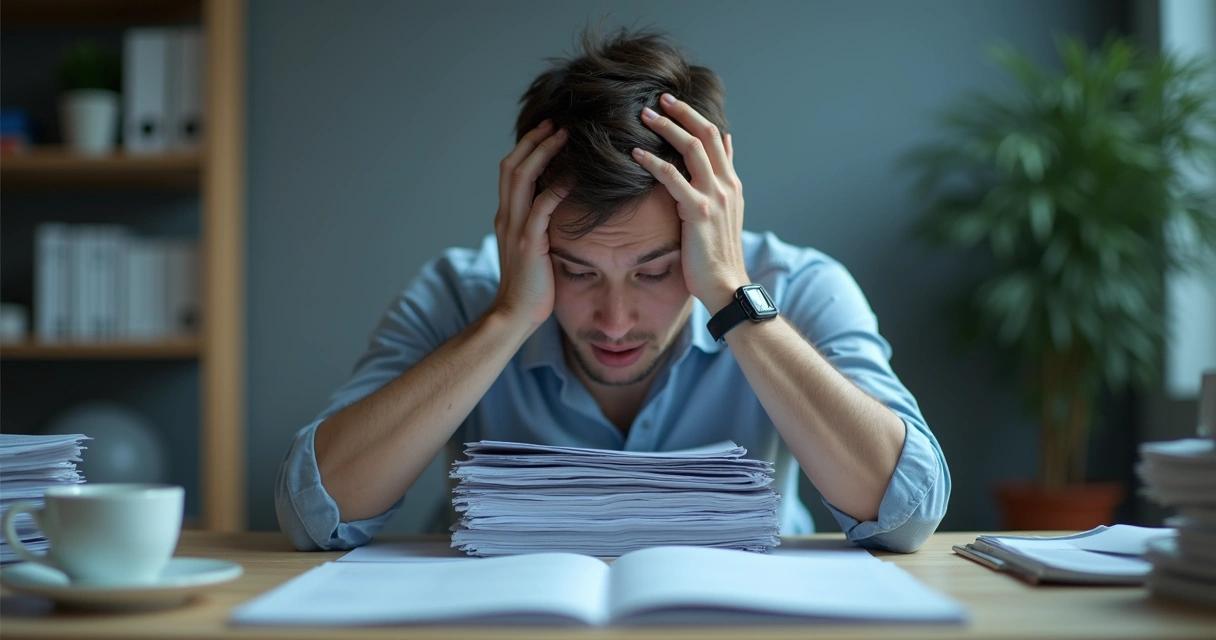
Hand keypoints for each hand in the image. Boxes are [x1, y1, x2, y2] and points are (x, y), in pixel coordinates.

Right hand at [491, 120, 568, 328]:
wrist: (513, 315)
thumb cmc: (530, 288)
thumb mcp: (531, 251)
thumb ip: (538, 229)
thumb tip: (560, 214)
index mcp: (505, 217)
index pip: (510, 172)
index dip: (526, 148)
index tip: (546, 131)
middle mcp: (506, 217)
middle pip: (512, 166)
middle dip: (534, 140)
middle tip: (556, 122)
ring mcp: (515, 228)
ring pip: (523, 178)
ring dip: (544, 153)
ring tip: (565, 137)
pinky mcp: (529, 242)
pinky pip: (542, 206)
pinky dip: (558, 187)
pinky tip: (575, 175)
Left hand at [632, 93, 747, 313]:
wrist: (726, 284)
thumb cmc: (717, 254)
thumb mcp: (726, 213)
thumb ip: (722, 180)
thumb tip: (723, 145)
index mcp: (732, 183)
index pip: (715, 137)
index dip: (694, 116)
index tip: (673, 102)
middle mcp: (727, 184)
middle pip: (705, 134)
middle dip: (681, 112)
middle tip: (657, 98)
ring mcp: (715, 196)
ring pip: (691, 149)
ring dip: (666, 128)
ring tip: (643, 116)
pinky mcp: (699, 211)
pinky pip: (673, 178)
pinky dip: (652, 162)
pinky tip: (634, 154)